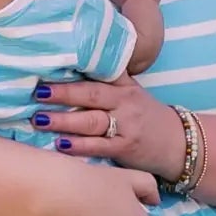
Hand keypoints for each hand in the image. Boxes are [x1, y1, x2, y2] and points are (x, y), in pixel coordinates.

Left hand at [32, 77, 184, 179]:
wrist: (178, 144)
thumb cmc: (147, 117)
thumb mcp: (133, 92)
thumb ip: (109, 80)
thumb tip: (74, 66)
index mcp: (124, 87)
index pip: (96, 76)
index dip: (73, 73)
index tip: (48, 70)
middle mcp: (125, 104)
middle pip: (90, 96)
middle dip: (63, 94)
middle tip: (37, 93)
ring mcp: (126, 127)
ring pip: (91, 122)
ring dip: (64, 121)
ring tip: (40, 120)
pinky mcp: (125, 149)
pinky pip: (98, 147)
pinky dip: (79, 146)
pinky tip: (60, 145)